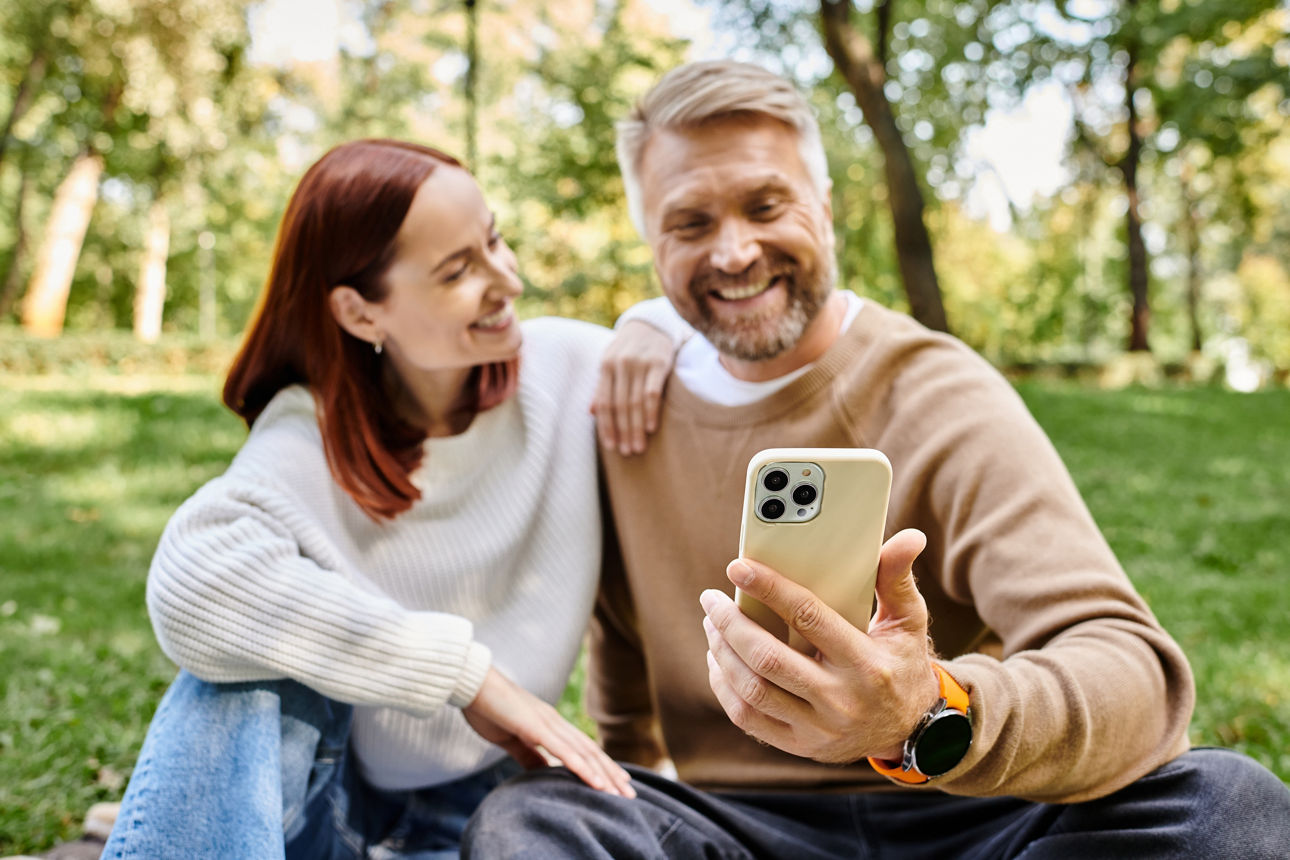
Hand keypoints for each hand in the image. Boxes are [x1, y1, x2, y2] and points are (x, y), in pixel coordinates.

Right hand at [462, 667, 634, 796]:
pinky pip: (564, 751)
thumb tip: (544, 772)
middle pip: (591, 752)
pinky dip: (583, 768)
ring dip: (604, 774)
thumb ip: (528, 755)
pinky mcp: (536, 727)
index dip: (602, 766)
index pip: (583, 749)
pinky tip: (597, 783)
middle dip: (612, 774)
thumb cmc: (488, 709)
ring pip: (584, 753)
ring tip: (620, 793)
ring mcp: (548, 723)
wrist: (472, 684)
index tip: (617, 783)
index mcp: (550, 724)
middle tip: (631, 795)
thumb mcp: (511, 739)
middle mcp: (555, 722)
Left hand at [592, 320, 674, 455]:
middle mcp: (620, 365)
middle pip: (619, 406)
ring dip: (636, 428)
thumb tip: (591, 412)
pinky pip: (653, 392)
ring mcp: (639, 363)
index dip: (606, 427)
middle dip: (623, 431)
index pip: (604, 403)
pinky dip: (651, 411)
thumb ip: (602, 386)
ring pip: (635, 402)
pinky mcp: (659, 362)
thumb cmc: (628, 348)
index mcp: (605, 366)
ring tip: (639, 447)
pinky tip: (651, 428)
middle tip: (628, 452)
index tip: (611, 447)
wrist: (652, 323)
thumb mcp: (610, 362)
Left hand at [698, 529, 938, 763]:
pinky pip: (748, 717)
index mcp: (866, 663)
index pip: (808, 617)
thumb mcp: (908, 622)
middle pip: (768, 658)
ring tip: (712, 625)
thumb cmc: (902, 664)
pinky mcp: (800, 745)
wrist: (910, 731)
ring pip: (752, 689)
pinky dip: (725, 686)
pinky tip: (718, 661)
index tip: (738, 568)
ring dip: (722, 653)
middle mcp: (840, 700)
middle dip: (730, 624)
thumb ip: (896, 578)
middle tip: (712, 599)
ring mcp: (818, 727)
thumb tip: (909, 537)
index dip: (769, 589)